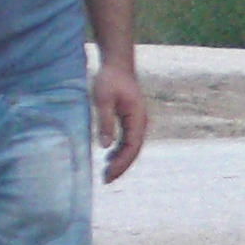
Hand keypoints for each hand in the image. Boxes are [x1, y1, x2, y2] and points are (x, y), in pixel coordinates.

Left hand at [94, 58, 148, 183]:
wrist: (118, 63)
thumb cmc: (109, 78)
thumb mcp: (103, 99)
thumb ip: (105, 122)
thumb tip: (105, 147)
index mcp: (137, 118)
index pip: (131, 148)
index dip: (121, 163)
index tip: (108, 174)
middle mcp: (141, 122)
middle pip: (134, 151)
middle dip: (121, 167)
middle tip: (106, 180)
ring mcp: (137, 121)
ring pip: (132, 147)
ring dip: (120, 161)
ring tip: (106, 173)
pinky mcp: (131, 120)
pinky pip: (128, 140)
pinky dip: (120, 151)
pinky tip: (108, 157)